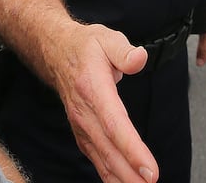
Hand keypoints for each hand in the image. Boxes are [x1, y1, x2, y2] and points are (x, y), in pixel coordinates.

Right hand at [51, 24, 158, 182]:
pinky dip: (111, 176)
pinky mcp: (82, 134)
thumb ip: (124, 51)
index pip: (114, 123)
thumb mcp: (106, 37)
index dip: (132, 148)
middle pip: (109, 149)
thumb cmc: (85, 47)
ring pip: (102, 159)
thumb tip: (139, 59)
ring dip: (122, 178)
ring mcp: (81, 125)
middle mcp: (84, 112)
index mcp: (93, 87)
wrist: (56, 52)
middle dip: (131, 172)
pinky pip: (97, 160)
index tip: (149, 168)